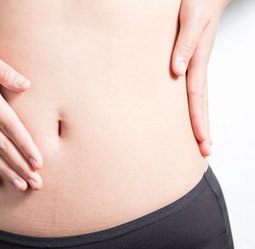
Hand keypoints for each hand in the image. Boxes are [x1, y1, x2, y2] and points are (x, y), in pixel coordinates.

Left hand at [172, 0, 229, 156]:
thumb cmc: (197, 3)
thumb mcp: (190, 20)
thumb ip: (184, 44)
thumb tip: (177, 71)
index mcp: (198, 59)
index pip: (197, 96)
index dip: (198, 119)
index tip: (200, 140)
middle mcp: (197, 66)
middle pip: (201, 103)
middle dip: (203, 128)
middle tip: (205, 152)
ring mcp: (195, 65)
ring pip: (199, 98)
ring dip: (201, 120)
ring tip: (203, 141)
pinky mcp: (190, 62)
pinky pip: (193, 88)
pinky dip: (195, 104)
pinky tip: (193, 114)